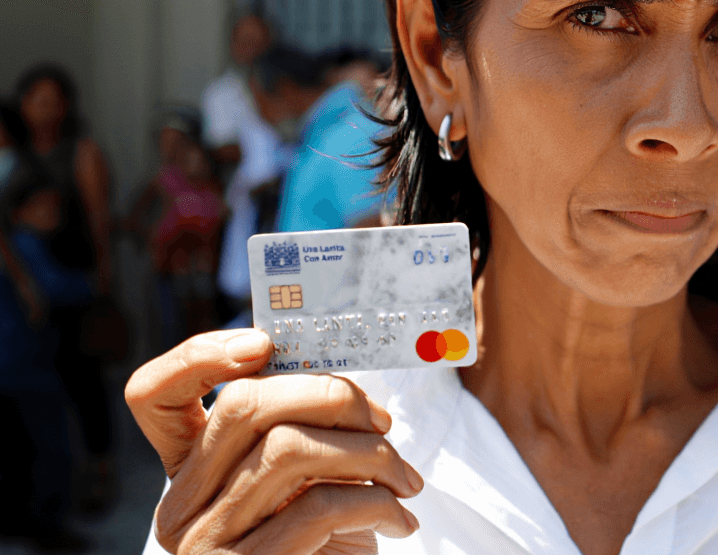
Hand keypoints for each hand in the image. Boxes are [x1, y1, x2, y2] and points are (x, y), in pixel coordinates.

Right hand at [125, 329, 421, 553]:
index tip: (264, 342)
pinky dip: (376, 503)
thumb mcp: (299, 483)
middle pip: (243, 407)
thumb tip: (343, 384)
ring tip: (404, 478)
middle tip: (384, 421)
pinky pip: (317, 510)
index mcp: (189, 470)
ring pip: (288, 451)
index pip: (153, 395)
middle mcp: (182, 505)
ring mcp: (206, 543)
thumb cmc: (318, 545)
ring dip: (369, 453)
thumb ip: (297, 431)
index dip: (199, 355)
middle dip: (331, 396)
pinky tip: (400, 519)